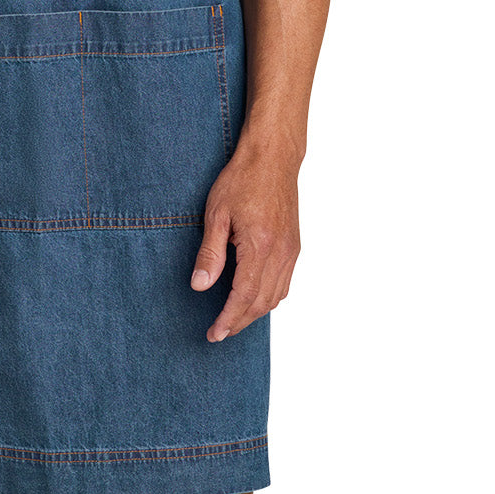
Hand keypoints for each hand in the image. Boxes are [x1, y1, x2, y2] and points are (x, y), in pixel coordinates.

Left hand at [190, 138, 300, 340]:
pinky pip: (284, 284)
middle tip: (218, 333)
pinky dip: (268, 298)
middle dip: (239, 322)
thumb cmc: (242, 179)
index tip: (214, 334)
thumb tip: (200, 285)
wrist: (273, 158)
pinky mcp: (294, 246)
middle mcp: (281, 253)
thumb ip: (210, 253)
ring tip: (232, 320)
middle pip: (261, 303)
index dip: (228, 319)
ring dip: (254, 313)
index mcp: (260, 245)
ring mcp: (291, 251)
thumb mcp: (216, 213)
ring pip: (276, 297)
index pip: (244, 296)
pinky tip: (253, 299)